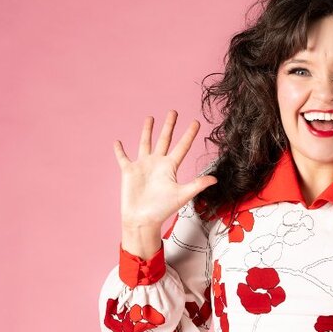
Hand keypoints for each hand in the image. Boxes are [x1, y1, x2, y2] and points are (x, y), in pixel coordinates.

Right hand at [114, 111, 216, 228]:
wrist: (143, 219)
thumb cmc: (162, 210)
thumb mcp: (182, 194)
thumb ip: (197, 185)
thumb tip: (215, 179)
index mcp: (170, 167)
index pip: (182, 146)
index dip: (189, 134)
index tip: (196, 122)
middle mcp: (157, 163)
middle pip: (165, 140)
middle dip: (169, 126)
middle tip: (174, 112)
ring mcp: (143, 166)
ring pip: (145, 143)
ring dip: (147, 131)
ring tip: (150, 118)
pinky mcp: (129, 171)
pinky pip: (123, 158)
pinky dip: (119, 150)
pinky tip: (117, 142)